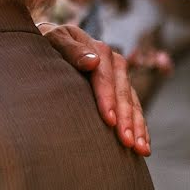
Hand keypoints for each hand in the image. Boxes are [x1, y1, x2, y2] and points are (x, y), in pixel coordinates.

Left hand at [40, 24, 150, 155]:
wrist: (50, 41)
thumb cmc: (47, 43)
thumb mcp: (54, 40)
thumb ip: (71, 49)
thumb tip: (93, 61)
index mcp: (97, 49)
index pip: (105, 76)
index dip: (108, 98)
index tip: (109, 120)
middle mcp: (112, 62)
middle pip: (123, 91)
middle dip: (127, 118)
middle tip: (127, 141)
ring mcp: (118, 76)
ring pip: (133, 102)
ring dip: (138, 126)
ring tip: (140, 149)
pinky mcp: (120, 89)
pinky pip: (135, 108)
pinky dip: (140, 127)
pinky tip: (143, 146)